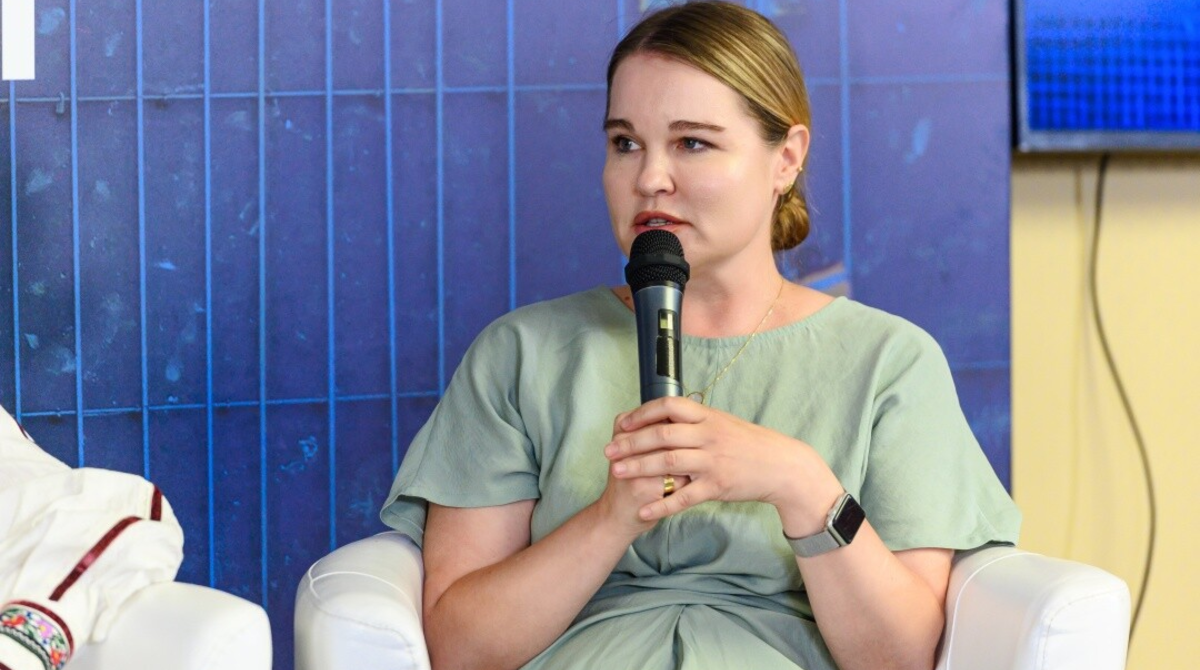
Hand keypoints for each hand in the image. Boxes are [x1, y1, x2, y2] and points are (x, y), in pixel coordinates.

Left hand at [604, 396, 842, 532]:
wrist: (783, 466)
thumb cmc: (750, 444)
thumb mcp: (723, 423)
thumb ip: (695, 420)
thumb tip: (665, 415)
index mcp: (708, 416)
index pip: (669, 406)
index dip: (643, 413)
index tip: (622, 423)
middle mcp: (709, 435)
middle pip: (662, 434)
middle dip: (631, 442)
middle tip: (608, 451)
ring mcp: (713, 461)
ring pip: (668, 462)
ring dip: (639, 467)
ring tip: (616, 472)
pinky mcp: (718, 486)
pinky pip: (684, 497)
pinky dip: (662, 505)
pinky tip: (644, 511)